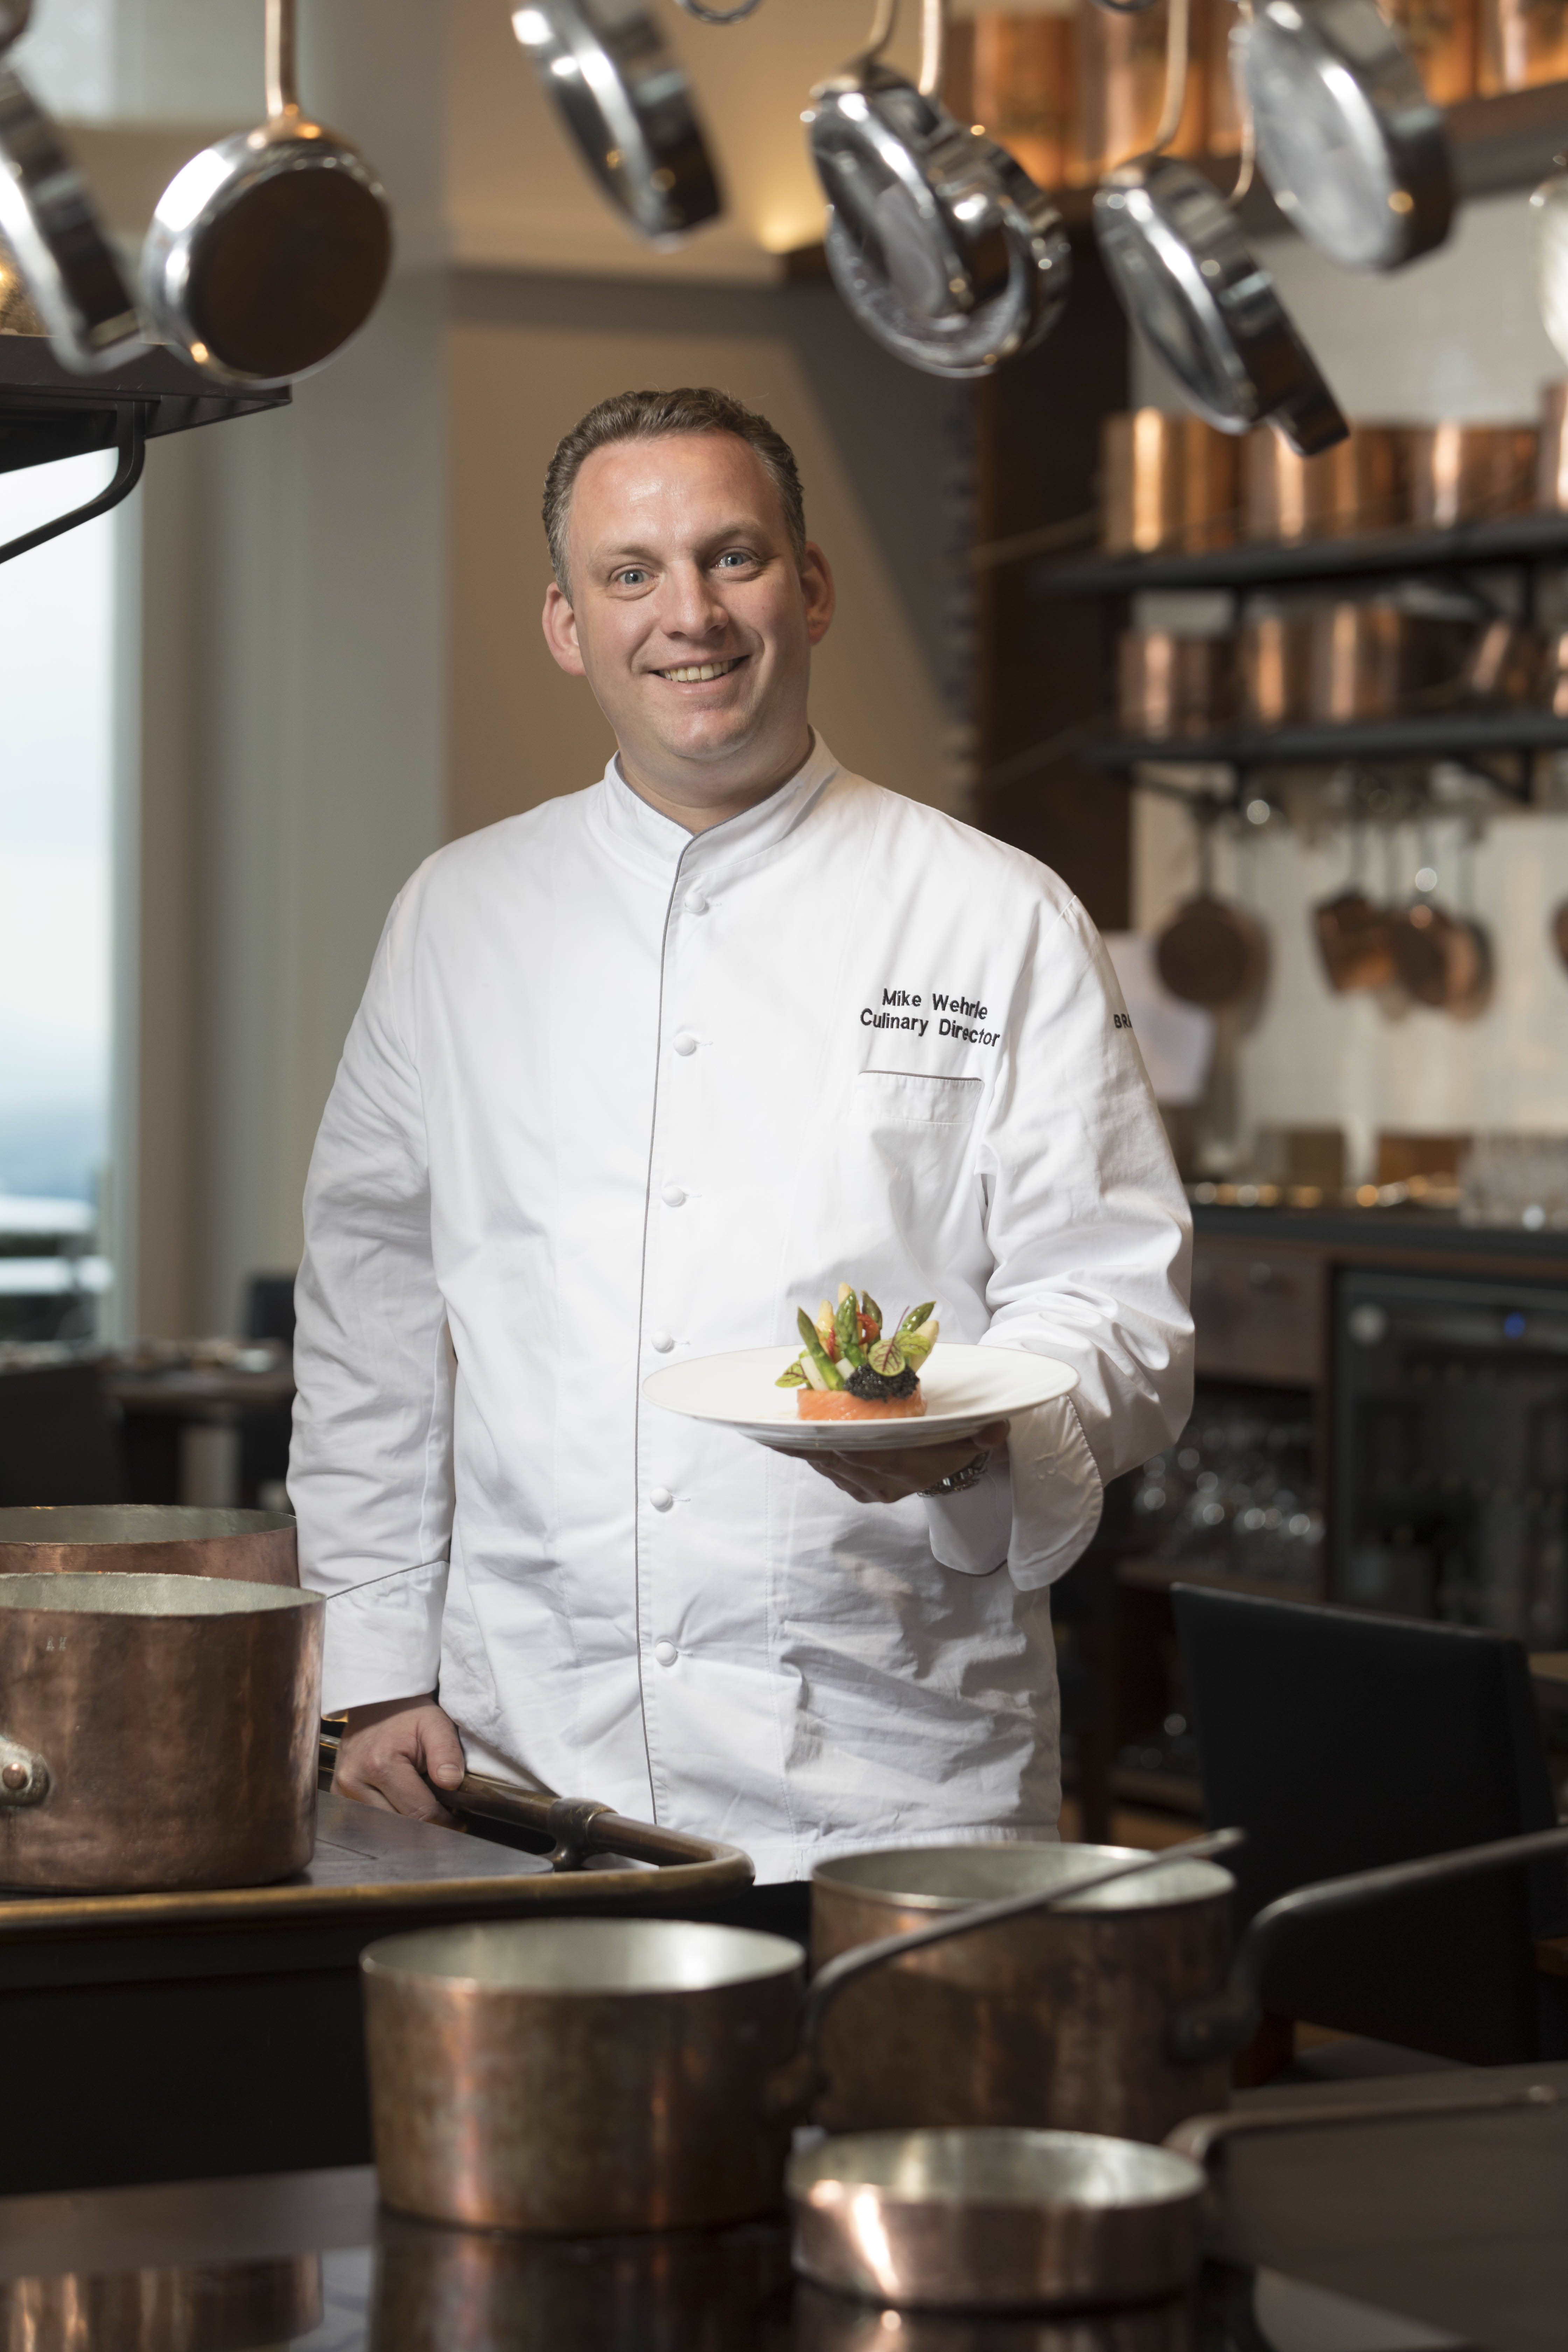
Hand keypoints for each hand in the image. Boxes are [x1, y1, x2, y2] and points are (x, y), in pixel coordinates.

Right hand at [334, 1693, 466, 1825]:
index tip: (457, 1821)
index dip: (442, 1821)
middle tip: (442, 1814)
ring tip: (420, 1804)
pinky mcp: (338, 1793)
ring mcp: (342, 1789)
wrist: (376, 1703)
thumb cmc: (407, 1714)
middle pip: (399, 1824)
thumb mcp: (435, 1723)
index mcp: (380, 1764)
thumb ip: (447, 1752)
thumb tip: (451, 1783)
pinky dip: (386, 1817)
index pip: (418, 1813)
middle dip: (424, 1824)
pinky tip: (399, 1804)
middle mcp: (354, 1781)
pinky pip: (366, 1819)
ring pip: (382, 1827)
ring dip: (404, 1822)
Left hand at [797, 1421, 1008, 1506]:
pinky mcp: (855, 1489)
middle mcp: (881, 1484)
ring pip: (828, 1467)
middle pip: (839, 1461)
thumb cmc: (950, 1446)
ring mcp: (865, 1488)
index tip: (814, 1433)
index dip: (840, 1447)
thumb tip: (998, 1428)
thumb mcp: (969, 1441)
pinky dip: (808, 1456)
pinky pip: (826, 1472)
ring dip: (802, 1451)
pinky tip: (787, 1443)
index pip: (868, 1459)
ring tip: (772, 1433)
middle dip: (809, 1444)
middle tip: (776, 1430)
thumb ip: (983, 1435)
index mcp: (904, 1470)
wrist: (944, 1471)